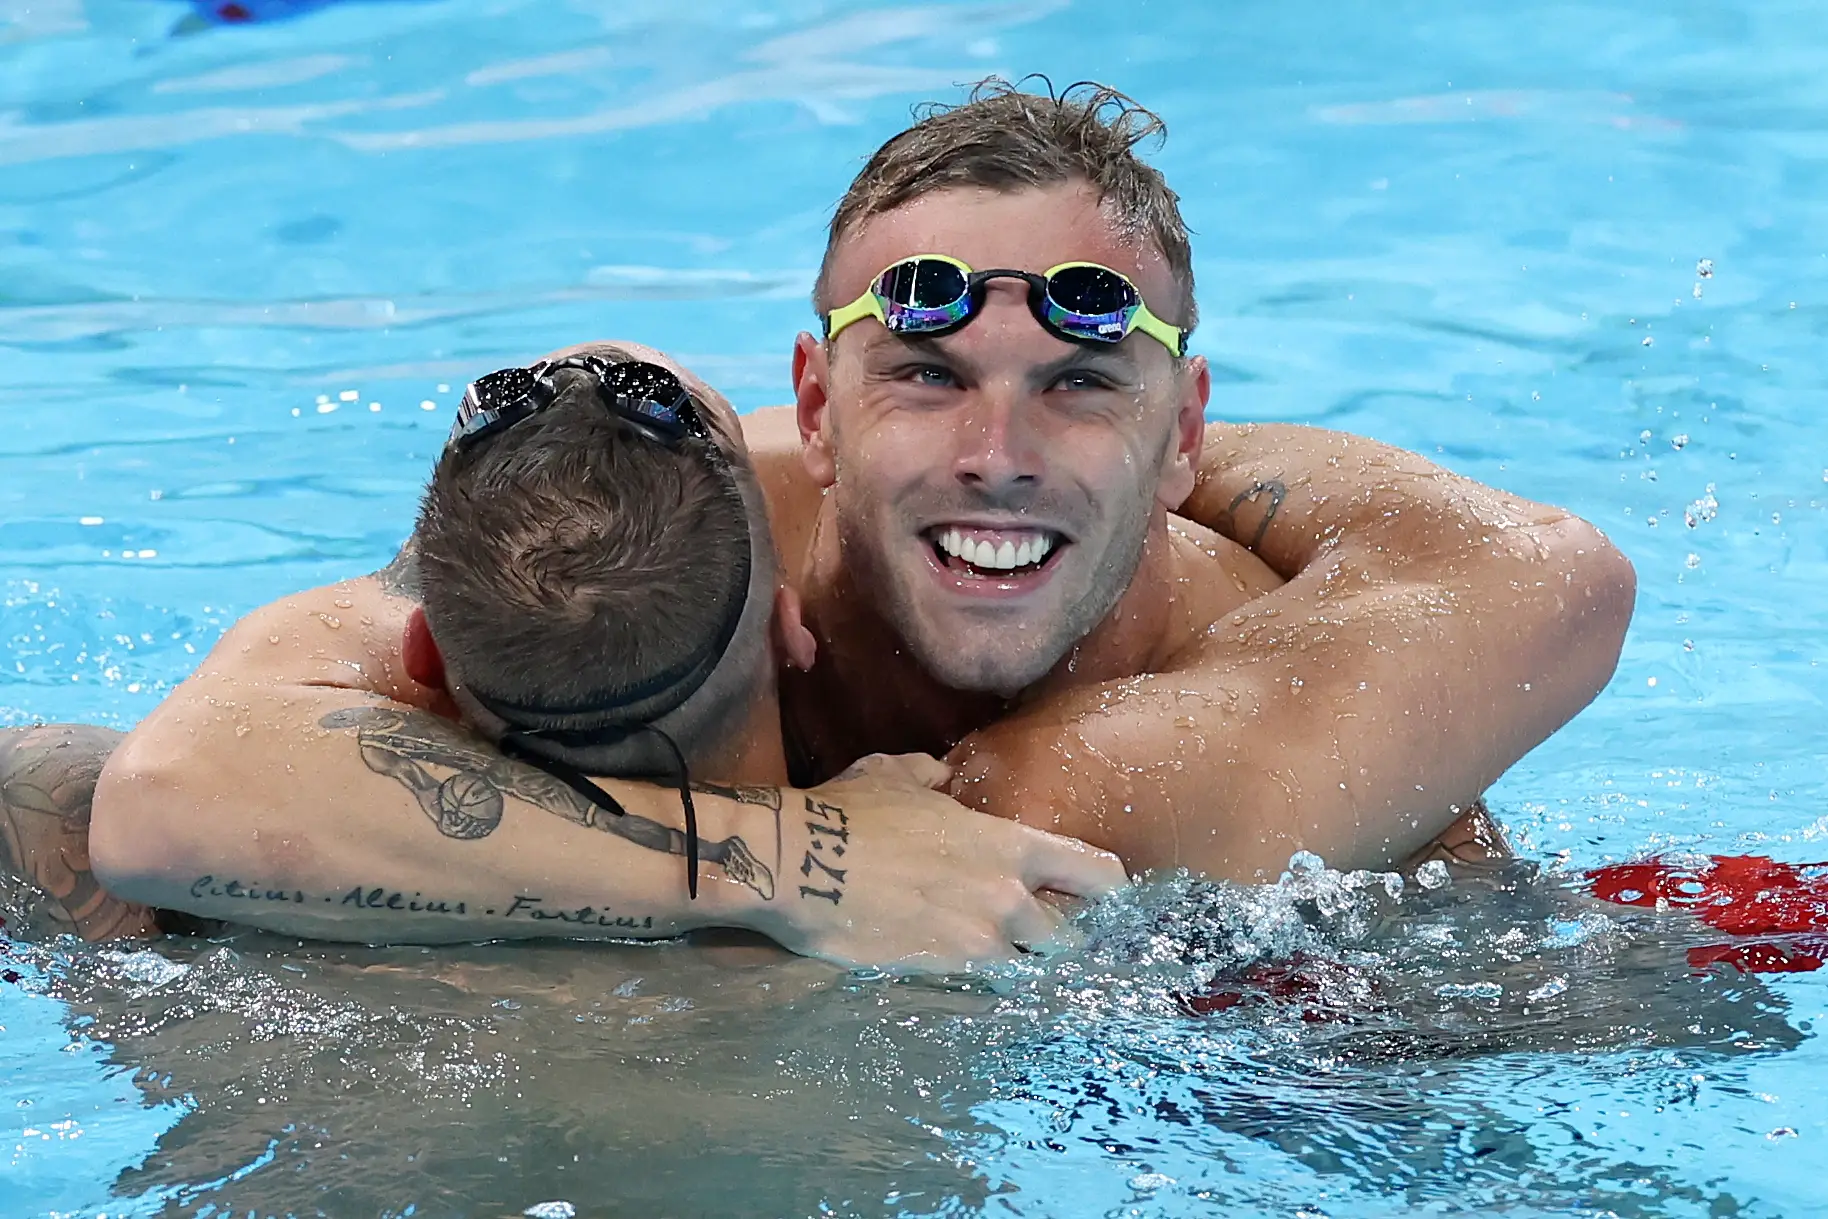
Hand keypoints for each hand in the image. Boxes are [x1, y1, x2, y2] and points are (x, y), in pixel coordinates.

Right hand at [749, 753, 1128, 972]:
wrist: (799, 863)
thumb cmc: (848, 811)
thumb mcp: (896, 775)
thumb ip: (932, 777)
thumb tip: (941, 779)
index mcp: (1008, 844)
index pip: (1095, 873)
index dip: (1107, 889)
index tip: (1102, 898)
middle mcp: (1007, 899)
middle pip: (1068, 938)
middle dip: (1059, 940)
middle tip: (1038, 937)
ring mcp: (976, 943)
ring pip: (1028, 971)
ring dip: (1018, 967)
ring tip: (999, 963)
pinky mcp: (941, 975)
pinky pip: (982, 991)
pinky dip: (980, 989)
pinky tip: (964, 982)